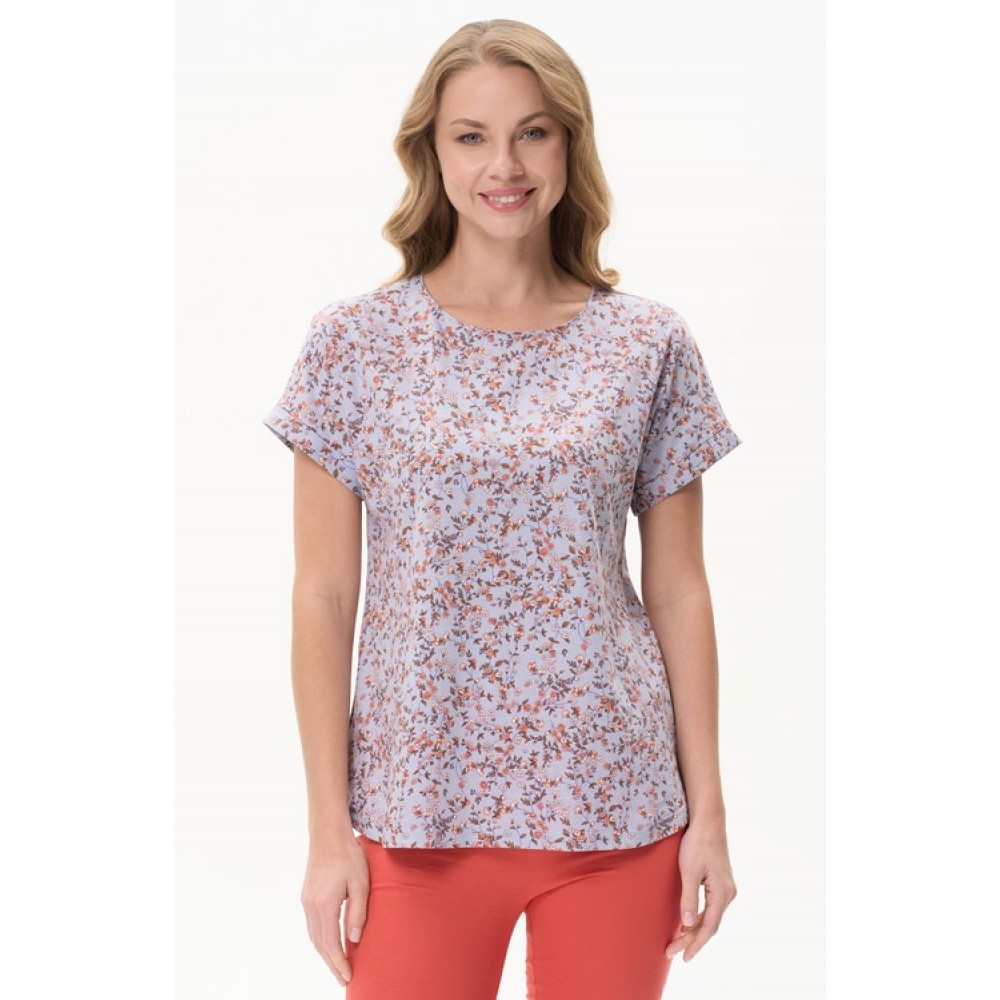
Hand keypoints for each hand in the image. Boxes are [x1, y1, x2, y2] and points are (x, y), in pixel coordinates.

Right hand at [300, 831, 369, 987]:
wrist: (328, 834)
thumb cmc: (348, 855)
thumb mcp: (360, 882)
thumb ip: (358, 911)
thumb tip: (354, 939)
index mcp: (324, 904)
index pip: (330, 943)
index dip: (339, 963)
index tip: (348, 977)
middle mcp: (311, 906)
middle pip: (319, 945)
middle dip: (331, 964)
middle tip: (344, 979)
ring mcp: (306, 901)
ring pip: (313, 936)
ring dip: (325, 953)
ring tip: (338, 966)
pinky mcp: (306, 896)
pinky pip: (312, 925)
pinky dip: (320, 940)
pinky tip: (329, 943)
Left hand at [666, 820, 736, 962]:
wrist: (708, 821)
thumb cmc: (697, 843)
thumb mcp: (689, 871)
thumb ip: (689, 899)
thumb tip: (687, 925)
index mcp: (722, 893)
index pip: (708, 927)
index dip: (695, 944)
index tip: (684, 958)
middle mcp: (728, 894)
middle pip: (709, 924)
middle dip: (690, 940)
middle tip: (672, 953)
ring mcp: (726, 888)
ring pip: (710, 917)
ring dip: (694, 930)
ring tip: (677, 943)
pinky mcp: (720, 882)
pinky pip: (710, 907)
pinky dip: (699, 918)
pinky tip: (688, 923)